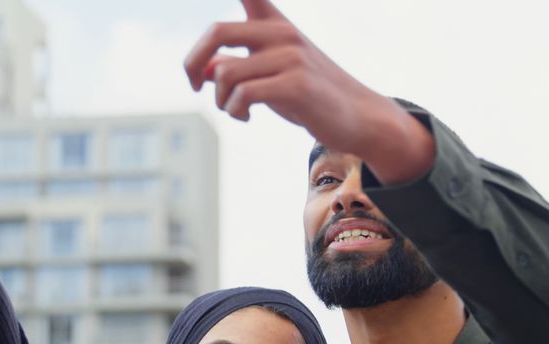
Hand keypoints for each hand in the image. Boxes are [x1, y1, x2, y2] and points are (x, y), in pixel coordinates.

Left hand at [184, 0, 433, 183]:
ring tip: (234, 109)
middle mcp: (281, 32)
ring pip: (226, 73)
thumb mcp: (268, 75)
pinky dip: (235, 110)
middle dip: (192, 61)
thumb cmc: (308, 95)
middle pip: (217, 31)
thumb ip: (236, 67)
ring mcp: (290, 56)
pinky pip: (244, 93)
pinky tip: (247, 117)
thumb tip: (203, 70)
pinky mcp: (296, 83)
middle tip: (192, 85)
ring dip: (220, 100)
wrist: (356, 117)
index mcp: (274, 23)